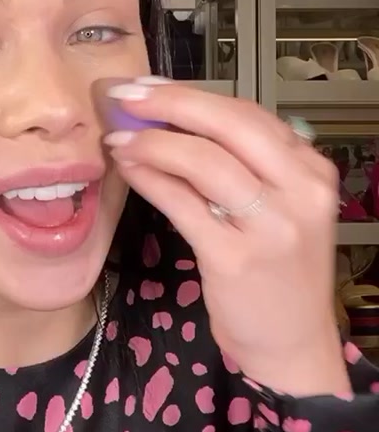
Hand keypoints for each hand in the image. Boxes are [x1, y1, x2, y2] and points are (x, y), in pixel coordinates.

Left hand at [103, 78, 349, 397]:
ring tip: (119, 137)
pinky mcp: (235, 258)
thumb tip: (174, 118)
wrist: (293, 344)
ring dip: (152, 142)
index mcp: (312, 172)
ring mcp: (270, 226)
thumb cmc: (278, 274)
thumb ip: (243, 166)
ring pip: (203, 160)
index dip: (193, 95)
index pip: (249, 114)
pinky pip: (182, 203)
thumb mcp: (278, 210)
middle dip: (170, 103)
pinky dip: (150, 179)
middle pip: (229, 124)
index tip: (151, 87)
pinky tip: (129, 169)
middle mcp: (299, 193)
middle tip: (126, 96)